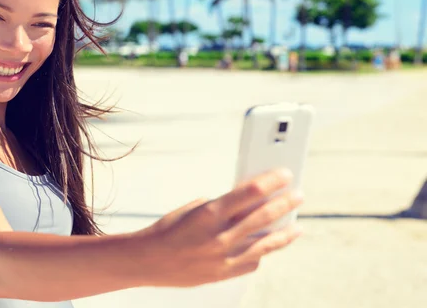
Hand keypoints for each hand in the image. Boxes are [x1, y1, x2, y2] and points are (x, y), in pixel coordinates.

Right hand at [135, 168, 303, 287]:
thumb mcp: (195, 208)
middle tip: (297, 194)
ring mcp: (224, 258)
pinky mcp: (224, 273)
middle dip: (285, 203)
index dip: (272, 181)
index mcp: (210, 213)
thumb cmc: (168, 229)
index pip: (251, 192)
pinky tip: (268, 244)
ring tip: (296, 226)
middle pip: (264, 216)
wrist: (148, 261)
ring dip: (285, 232)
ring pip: (266, 243)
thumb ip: (223, 206)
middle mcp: (220, 236)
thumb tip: (249, 202)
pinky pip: (253, 262)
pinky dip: (262, 251)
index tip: (285, 174)